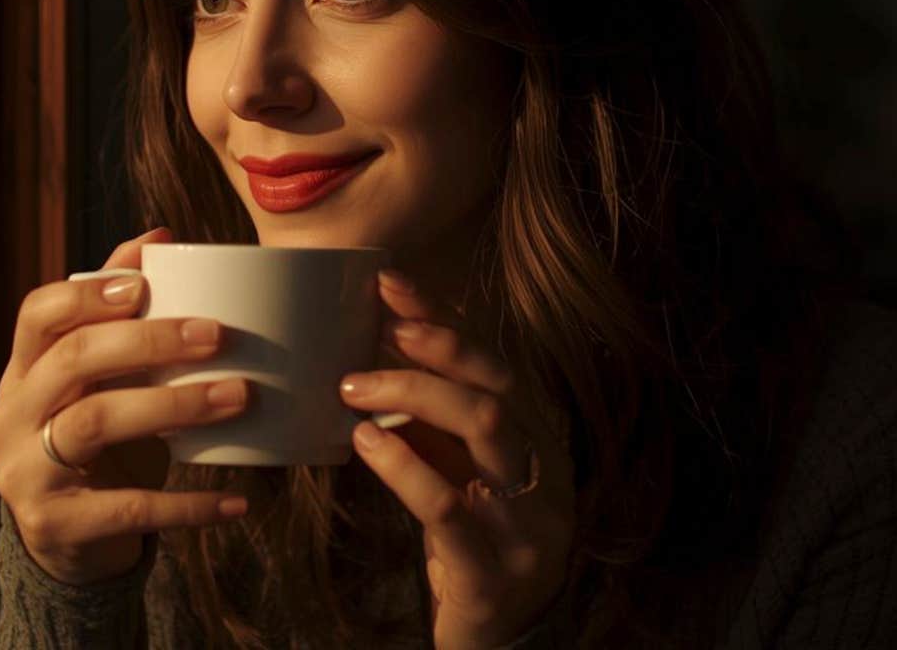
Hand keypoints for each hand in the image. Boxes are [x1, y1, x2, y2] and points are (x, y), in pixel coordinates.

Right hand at [0, 226, 252, 585]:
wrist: (71, 546)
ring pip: (94, 421)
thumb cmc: (96, 444)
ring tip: (239, 397)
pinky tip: (237, 498)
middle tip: (218, 335)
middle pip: (73, 359)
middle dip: (149, 341)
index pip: (38, 314)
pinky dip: (189, 504)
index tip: (147, 284)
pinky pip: (129, 507)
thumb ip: (118, 313)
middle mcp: (10, 419)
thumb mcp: (99, 381)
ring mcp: (25, 474)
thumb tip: (158, 236)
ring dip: (174, 405)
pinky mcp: (55, 526)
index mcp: (22, 373)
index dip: (90, 294)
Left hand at [339, 270, 575, 649]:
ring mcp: (526, 524)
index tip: (389, 283)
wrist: (501, 643)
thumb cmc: (471, 547)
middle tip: (370, 333)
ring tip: (353, 386)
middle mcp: (542, 475)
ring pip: (486, 431)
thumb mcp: (458, 475)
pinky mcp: (494, 571)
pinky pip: (451, 507)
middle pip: (497, 388)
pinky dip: (405, 466)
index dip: (444, 320)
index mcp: (536, 444)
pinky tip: (365, 444)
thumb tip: (377, 345)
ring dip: (415, 394)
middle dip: (434, 349)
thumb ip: (432, 422)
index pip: (495, 365)